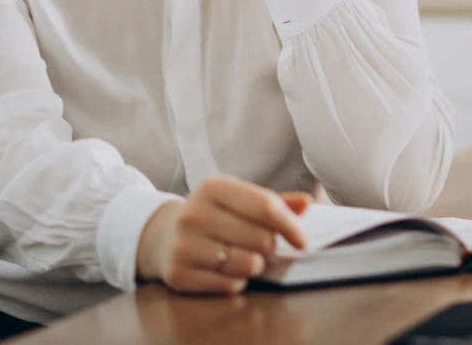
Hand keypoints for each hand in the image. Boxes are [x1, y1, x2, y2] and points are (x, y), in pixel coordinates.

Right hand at [135, 176, 311, 294]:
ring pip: (248, 264)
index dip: (290, 226)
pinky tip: (225, 268)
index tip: (302, 240)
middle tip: (261, 244)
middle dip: (269, 246)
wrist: (164, 234)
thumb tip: (306, 202)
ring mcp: (184, 244)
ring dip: (255, 264)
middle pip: (260, 238)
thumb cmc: (214, 215)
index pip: (265, 207)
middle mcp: (195, 213)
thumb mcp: (239, 199)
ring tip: (243, 255)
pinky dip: (237, 280)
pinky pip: (231, 285)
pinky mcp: (180, 273)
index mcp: (213, 187)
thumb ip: (274, 202)